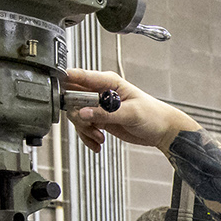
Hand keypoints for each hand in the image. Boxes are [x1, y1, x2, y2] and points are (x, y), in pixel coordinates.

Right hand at [63, 69, 196, 152]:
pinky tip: (97, 143)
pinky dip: (87, 137)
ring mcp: (99, 106)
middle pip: (72, 98)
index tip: (58, 92)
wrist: (162, 130)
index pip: (80, 76)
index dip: (65, 81)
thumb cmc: (153, 115)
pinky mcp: (100, 119)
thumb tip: (84, 113)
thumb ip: (105, 114)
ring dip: (84, 129)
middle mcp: (101, 92)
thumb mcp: (130, 113)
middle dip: (77, 115)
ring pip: (76, 115)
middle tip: (89, 126)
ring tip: (99, 137)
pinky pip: (84, 127)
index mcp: (108, 82)